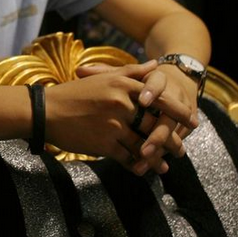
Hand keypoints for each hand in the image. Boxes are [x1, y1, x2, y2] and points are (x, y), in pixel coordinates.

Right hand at [45, 60, 197, 175]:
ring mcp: (114, 124)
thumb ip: (131, 72)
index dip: (178, 111)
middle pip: (155, 124)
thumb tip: (155, 65)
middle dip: (171, 139)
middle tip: (182, 149)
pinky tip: (144, 171)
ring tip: (167, 164)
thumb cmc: (73, 94)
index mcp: (122, 85)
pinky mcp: (105, 144)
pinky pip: (128, 158)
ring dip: (157, 156)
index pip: (160, 99)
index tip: (192, 121)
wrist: (45, 112)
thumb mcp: (102, 78)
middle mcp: (121, 103)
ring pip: (144, 144)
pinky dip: (138, 166)